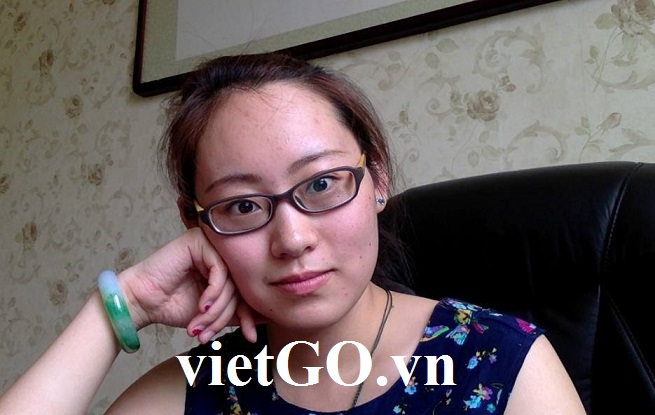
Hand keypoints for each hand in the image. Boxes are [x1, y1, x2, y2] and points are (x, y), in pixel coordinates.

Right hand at [117, 227, 258, 342]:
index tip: (250, 336)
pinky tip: (202, 306)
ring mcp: (210, 245)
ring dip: (216, 309)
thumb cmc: (173, 306)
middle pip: (239, 286)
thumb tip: (269, 318)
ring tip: (201, 325)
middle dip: (226, 316)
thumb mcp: (214, 313)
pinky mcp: (198, 241)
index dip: (249, 314)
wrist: (142, 303)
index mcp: (226, 267)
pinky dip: (213, 293)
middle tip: (209, 333)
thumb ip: (238, 312)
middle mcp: (221, 253)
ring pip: (231, 280)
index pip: (247, 290)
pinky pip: (219, 270)